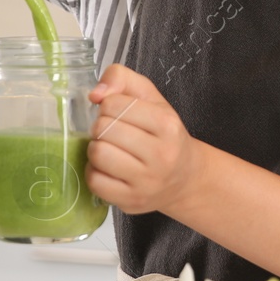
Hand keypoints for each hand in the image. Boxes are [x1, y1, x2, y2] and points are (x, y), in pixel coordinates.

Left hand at [86, 64, 205, 215]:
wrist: (185, 178)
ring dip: (96, 149)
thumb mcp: (151, 98)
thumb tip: (95, 93)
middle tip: (111, 132)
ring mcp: (147, 182)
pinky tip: (107, 168)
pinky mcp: (132, 201)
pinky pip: (95, 182)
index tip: (118, 113)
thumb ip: (122, 78)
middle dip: (100, 127)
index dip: (108, 106)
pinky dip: (94, 172)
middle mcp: (161, 155)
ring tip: (108, 149)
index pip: (113, 105)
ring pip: (98, 155)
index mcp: (167, 124)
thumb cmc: (164, 135)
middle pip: (103, 130)